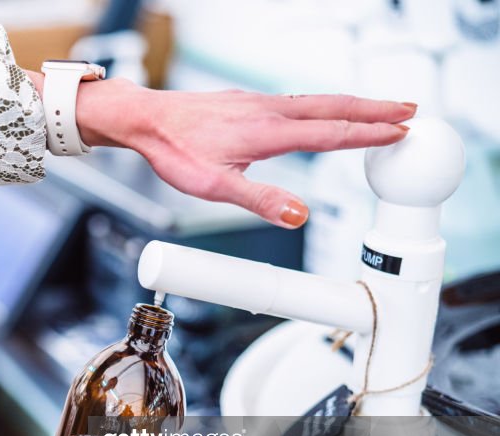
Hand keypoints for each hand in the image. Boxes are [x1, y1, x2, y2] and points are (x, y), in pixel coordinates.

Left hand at [25, 73, 415, 227]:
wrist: (146, 119)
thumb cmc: (175, 152)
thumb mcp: (214, 186)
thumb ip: (259, 199)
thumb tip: (297, 215)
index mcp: (267, 132)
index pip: (329, 132)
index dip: (367, 134)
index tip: (400, 133)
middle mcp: (268, 111)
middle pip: (332, 108)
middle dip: (374, 110)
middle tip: (410, 110)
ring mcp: (258, 103)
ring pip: (316, 101)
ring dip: (352, 105)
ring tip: (379, 109)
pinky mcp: (246, 102)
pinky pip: (296, 101)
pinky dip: (323, 104)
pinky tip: (321, 112)